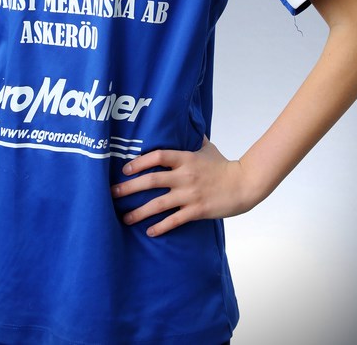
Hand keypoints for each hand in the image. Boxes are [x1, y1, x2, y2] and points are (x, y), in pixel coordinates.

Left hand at [111, 137, 256, 236]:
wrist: (244, 184)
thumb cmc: (224, 165)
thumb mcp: (207, 148)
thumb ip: (193, 139)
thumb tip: (186, 124)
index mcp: (186, 158)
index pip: (157, 156)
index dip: (139, 162)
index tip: (125, 169)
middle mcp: (185, 176)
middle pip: (151, 181)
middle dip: (129, 188)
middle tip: (112, 194)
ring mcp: (190, 194)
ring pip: (159, 204)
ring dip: (139, 212)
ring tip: (125, 218)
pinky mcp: (197, 211)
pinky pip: (174, 220)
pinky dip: (161, 227)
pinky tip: (149, 232)